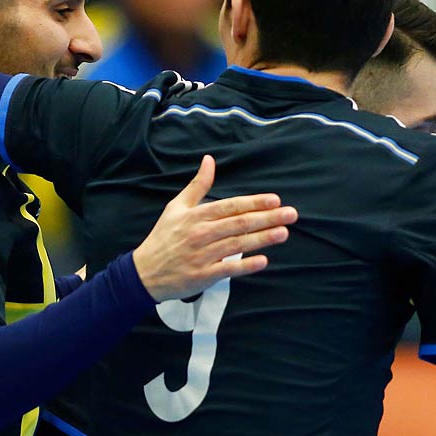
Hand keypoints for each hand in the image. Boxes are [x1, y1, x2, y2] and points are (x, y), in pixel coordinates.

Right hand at [131, 155, 297, 300]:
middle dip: (267, 218)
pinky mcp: (203, 276)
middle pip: (239, 224)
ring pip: (237, 245)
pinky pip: (228, 269)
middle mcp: (201, 234)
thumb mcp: (176, 207)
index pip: (230, 206)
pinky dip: (245, 265)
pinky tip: (263, 261)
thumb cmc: (163, 238)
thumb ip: (197, 186)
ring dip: (262, 239)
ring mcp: (203, 256)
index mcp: (196, 216)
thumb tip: (209, 160)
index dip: (254, 203)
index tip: (275, 200)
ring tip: (283, 233)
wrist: (144, 272)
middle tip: (291, 214)